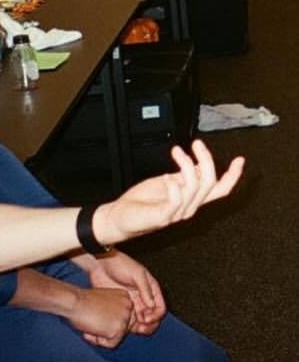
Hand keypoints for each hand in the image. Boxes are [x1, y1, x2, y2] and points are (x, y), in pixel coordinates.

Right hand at [66, 286, 134, 348]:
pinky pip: (111, 344)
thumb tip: (117, 328)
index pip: (124, 319)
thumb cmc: (81, 301)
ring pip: (117, 337)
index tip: (95, 313)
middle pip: (123, 330)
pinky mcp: (119, 328)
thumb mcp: (103, 302)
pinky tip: (89, 330)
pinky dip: (99, 341)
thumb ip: (114, 312)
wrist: (72, 301)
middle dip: (107, 330)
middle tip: (92, 321)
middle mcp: (129, 305)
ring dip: (102, 335)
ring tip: (89, 324)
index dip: (108, 321)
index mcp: (125, 296)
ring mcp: (125, 317)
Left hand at [87, 252, 165, 335]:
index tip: (146, 318)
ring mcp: (132, 303)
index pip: (160, 307)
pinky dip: (129, 325)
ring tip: (133, 328)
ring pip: (141, 321)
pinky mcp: (121, 307)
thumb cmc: (119, 263)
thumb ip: (145, 289)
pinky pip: (128, 320)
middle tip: (141, 328)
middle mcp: (143, 298)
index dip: (156, 316)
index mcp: (150, 290)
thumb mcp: (136, 273)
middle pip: (152, 318)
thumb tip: (152, 305)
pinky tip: (123, 325)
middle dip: (149, 325)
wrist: (100, 264)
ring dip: (140, 327)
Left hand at [95, 140, 243, 244]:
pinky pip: (176, 201)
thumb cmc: (143, 201)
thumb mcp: (169, 183)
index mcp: (192, 198)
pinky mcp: (163, 217)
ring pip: (195, 187)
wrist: (120, 217)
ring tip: (176, 152)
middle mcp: (189, 207)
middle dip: (206, 160)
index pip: (220, 190)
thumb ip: (185, 176)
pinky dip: (174, 186)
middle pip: (211, 183)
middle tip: (196, 144)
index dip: (232, 176)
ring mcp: (177, 213)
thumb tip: (201, 164)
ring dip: (187, 165)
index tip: (240, 160)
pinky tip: (166, 178)